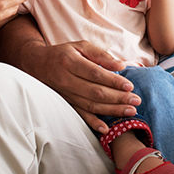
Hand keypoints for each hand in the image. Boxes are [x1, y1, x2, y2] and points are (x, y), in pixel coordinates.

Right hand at [19, 38, 140, 133]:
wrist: (36, 64)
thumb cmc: (64, 53)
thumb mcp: (80, 46)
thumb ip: (101, 55)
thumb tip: (121, 65)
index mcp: (70, 62)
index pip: (95, 73)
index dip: (113, 81)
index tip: (129, 86)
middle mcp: (66, 80)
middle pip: (95, 92)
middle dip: (118, 98)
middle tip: (136, 101)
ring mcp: (65, 94)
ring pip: (90, 105)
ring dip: (112, 110)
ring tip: (130, 111)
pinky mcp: (65, 103)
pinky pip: (80, 114)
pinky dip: (92, 122)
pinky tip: (106, 128)